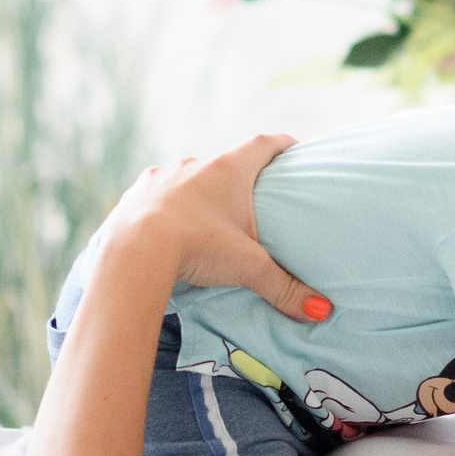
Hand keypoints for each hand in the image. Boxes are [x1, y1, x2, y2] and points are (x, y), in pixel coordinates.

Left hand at [100, 133, 330, 324]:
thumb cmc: (198, 247)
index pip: (264, 144)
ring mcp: (161, 177)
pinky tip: (166, 226)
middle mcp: (194, 164)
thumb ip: (284, 288)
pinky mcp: (134, 195)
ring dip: (198, 192)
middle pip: (224, 162)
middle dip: (238, 177)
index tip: (294, 149)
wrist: (133, 250)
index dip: (282, 145)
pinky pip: (156, 195)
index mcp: (228, 170)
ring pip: (187, 178)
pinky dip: (166, 206)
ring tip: (206, 216)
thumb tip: (321, 312)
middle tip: (250, 196)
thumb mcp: (247, 268)